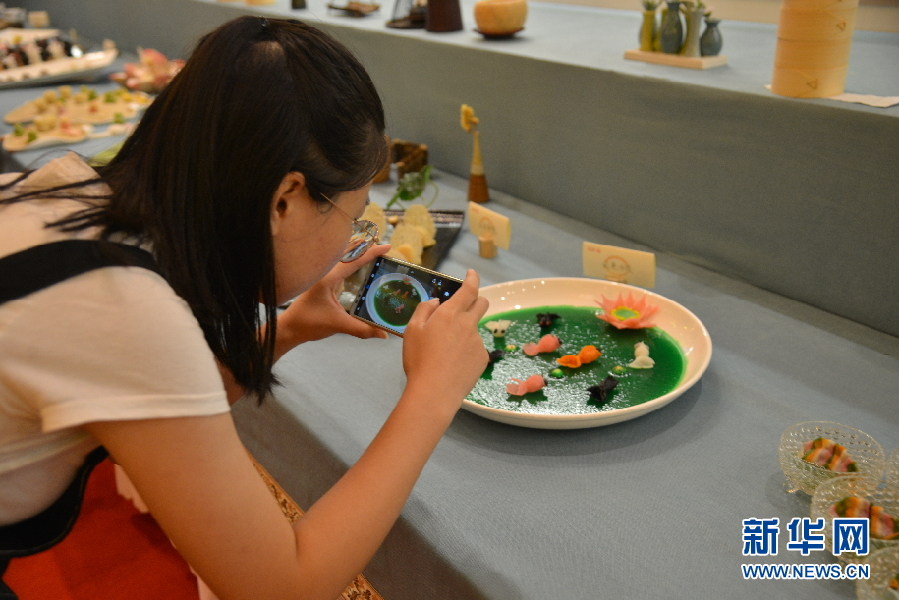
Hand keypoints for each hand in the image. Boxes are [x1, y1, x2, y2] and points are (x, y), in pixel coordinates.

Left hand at [278, 244, 390, 348]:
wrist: (290, 328)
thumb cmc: (309, 324)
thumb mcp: (338, 325)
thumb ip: (362, 329)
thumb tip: (384, 334)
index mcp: (328, 278)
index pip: (354, 261)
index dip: (371, 253)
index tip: (387, 247)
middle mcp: (325, 273)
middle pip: (348, 253)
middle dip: (366, 248)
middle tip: (383, 247)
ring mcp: (323, 276)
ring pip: (343, 258)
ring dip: (358, 254)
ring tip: (374, 251)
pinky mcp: (322, 282)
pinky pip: (339, 266)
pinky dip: (351, 262)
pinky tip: (359, 267)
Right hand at [401, 269, 489, 408]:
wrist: (434, 392)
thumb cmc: (419, 360)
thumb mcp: (412, 331)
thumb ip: (424, 310)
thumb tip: (436, 302)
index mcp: (450, 314)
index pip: (469, 289)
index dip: (472, 278)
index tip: (471, 274)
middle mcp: (468, 324)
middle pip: (482, 304)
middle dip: (475, 300)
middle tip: (463, 308)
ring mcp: (478, 341)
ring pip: (475, 329)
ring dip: (465, 332)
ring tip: (446, 352)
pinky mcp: (483, 358)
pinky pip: (476, 348)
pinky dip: (467, 351)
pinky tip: (454, 364)